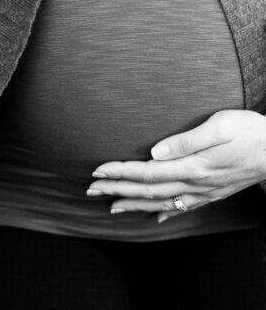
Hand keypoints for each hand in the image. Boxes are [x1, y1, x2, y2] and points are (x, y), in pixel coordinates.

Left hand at [87, 109, 265, 222]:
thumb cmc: (249, 132)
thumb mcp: (219, 127)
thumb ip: (186, 140)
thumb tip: (155, 151)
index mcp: (192, 166)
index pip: (147, 171)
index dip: (120, 171)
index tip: (98, 172)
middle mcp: (194, 183)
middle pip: (148, 189)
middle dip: (117, 189)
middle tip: (91, 189)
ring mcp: (203, 191)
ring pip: (161, 201)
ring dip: (134, 202)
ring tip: (112, 206)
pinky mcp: (212, 192)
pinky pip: (183, 206)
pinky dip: (164, 211)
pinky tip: (154, 215)